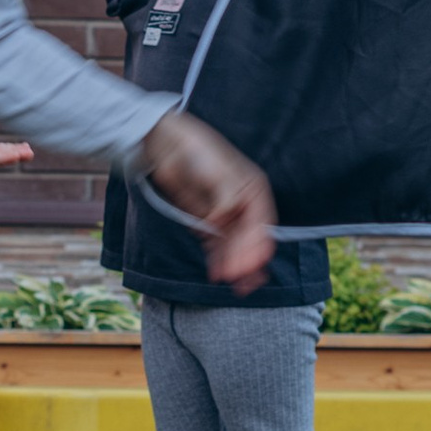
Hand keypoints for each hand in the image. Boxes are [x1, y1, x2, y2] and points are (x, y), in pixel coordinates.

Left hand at [137, 108, 275, 292]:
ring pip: (235, 247)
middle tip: (237, 279)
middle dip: (246, 261)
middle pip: (250, 240)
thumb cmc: (199, 151)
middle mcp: (243, 205)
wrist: (169, 144)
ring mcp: (225, 215)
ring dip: (235, 265)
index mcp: (254, 191)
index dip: (256, 247)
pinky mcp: (206, 222)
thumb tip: (221, 220)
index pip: (261, 225)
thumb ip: (224, 198)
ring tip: (232, 286)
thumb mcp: (219, 172)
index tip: (248, 265)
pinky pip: (217, 245)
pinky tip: (218, 274)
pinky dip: (219, 260)